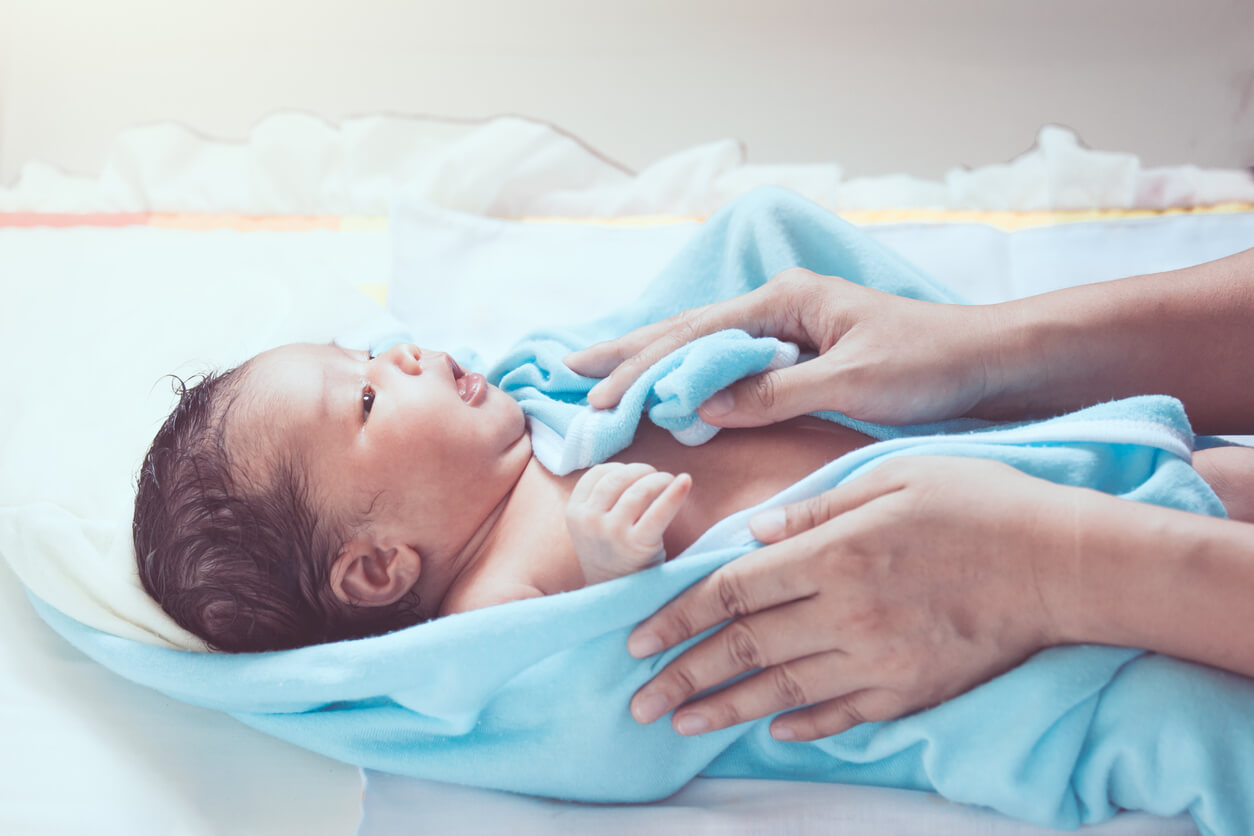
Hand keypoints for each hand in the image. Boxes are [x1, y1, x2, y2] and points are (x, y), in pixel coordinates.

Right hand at [564, 268, 1004, 426]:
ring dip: (653, 363)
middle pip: (688, 331)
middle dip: (630, 356)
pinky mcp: (803, 351)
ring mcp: (790, 326)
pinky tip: (670, 387)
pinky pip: (731, 362)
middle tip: (572, 378)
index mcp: (786, 302)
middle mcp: (780, 306)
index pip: (695, 336)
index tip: (596, 395)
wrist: (989, 362)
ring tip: (602, 377)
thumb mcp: (851, 383)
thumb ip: (774, 393)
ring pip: (704, 345)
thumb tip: (699, 406)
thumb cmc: (929, 366)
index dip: (642, 367)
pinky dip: (692, 376)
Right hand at [567, 463, 692, 584]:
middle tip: (657, 478)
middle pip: (619, 477)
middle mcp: (589, 520)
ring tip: (671, 483)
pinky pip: (659, 511)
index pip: (598, 473)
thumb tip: (636, 469)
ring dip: (659, 479)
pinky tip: (686, 482)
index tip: (636, 476)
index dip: (622, 469)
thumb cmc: (612, 556)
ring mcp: (611, 532)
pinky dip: (675, 493)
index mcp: (574, 512)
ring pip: (639, 489)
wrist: (616, 600)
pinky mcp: (636, 545)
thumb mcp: (592, 526)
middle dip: (642, 471)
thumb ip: (602, 499)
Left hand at [626, 457, 1079, 740]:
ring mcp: (879, 658)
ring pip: (782, 689)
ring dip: (724, 707)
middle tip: (637, 699)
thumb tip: (755, 532)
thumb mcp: (892, 475)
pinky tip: (772, 731)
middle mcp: (846, 612)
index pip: (733, 590)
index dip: (677, 614)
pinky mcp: (913, 689)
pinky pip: (844, 713)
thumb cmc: (978, 504)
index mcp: (833, 553)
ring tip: (679, 723)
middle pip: (744, 646)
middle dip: (683, 673)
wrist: (1064, 564)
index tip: (636, 636)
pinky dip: (804, 723)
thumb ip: (817, 505)